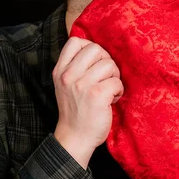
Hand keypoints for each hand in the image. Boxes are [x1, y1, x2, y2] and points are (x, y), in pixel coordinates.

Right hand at [53, 37, 122, 167]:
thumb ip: (75, 67)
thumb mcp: (66, 85)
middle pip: (96, 49)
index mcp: (60, 70)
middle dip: (106, 62)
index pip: (76, 41)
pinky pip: (116, 82)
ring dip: (114, 77)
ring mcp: (81, 85)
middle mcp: (68, 75)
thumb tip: (98, 51)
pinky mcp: (96, 95)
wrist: (75, 137)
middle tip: (105, 78)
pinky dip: (118, 91)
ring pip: (109, 64)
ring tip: (108, 91)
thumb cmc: (76, 111)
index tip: (95, 64)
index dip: (91, 49)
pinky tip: (112, 100)